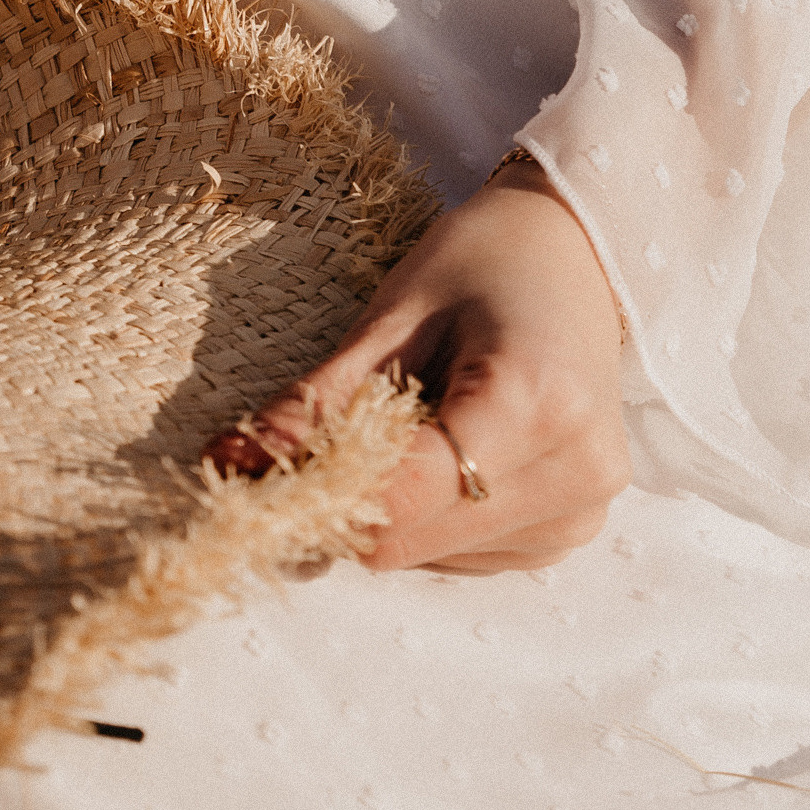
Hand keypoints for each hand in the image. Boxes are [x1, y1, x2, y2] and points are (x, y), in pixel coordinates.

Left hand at [209, 168, 629, 573]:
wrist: (578, 253)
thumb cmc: (486, 261)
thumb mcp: (394, 313)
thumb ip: (318, 401)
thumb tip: (229, 463)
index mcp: (536, 403)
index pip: (400, 496)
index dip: (313, 489)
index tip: (250, 463)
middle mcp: (572, 472)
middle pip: (405, 539)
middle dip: (343, 496)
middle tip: (322, 429)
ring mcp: (580, 511)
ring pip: (425, 556)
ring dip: (389, 506)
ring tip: (415, 416)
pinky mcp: (572, 530)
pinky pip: (459, 553)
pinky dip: (428, 514)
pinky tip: (448, 446)